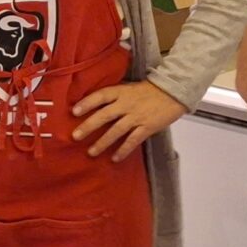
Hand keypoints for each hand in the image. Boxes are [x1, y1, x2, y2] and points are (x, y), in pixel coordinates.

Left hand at [71, 80, 186, 160]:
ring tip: (91, 152)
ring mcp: (137, 116)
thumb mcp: (130, 87)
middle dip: (89, 126)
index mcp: (121, 92)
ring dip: (102, 142)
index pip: (101, 96)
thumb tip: (96, 106)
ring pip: (116, 131)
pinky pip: (133, 140)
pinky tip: (115, 158)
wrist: (173, 92)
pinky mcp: (147, 127)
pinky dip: (123, 150)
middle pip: (104, 115)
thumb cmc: (150, 90)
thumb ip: (115, 96)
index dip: (87, 103)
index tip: (74, 111)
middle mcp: (127, 104)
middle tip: (75, 136)